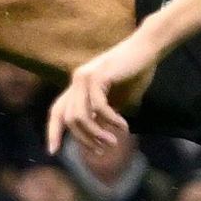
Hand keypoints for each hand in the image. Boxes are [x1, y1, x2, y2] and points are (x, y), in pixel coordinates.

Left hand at [46, 35, 161, 154]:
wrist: (148, 48)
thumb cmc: (136, 72)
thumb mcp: (118, 99)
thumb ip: (104, 114)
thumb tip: (97, 136)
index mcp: (77, 86)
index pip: (58, 111)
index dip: (52, 131)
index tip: (52, 152)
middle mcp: (76, 81)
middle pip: (69, 119)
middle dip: (84, 139)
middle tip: (102, 151)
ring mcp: (84, 77)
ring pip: (80, 116)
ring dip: (96, 134)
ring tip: (112, 142)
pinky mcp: (98, 76)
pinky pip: (99, 107)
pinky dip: (111, 120)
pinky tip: (123, 127)